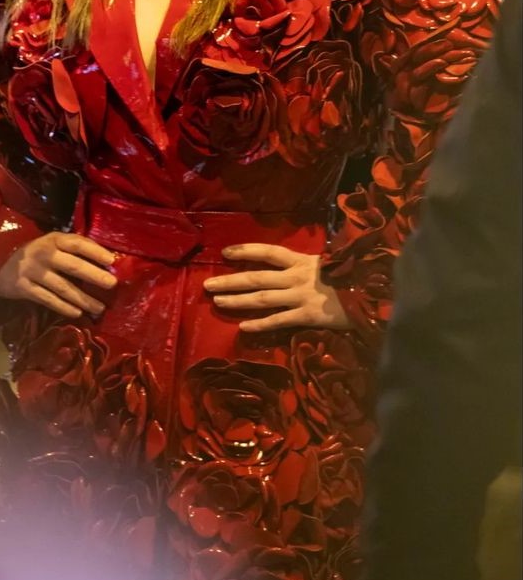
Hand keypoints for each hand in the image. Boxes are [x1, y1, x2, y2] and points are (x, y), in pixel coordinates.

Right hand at [0, 232, 116, 318]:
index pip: (77, 244)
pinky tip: (78, 313)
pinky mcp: (25, 289)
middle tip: (112, 284)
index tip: (112, 260)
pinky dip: (64, 308)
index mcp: (54, 240)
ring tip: (99, 308)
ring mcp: (33, 272)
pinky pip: (48, 300)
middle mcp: (44, 254)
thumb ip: (75, 248)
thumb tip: (106, 259)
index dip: (95, 251)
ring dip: (83, 299)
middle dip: (94, 275)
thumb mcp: (53, 244)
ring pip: (63, 287)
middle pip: (72, 266)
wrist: (1, 266)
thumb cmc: (38, 254)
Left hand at [204, 244, 349, 332]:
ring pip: (262, 299)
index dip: (245, 251)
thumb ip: (308, 266)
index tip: (225, 252)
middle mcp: (296, 277)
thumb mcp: (329, 263)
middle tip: (207, 284)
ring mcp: (300, 297)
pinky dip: (261, 324)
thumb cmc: (352, 276)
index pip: (268, 252)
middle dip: (230, 280)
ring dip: (237, 300)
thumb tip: (290, 265)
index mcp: (301, 261)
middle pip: (256, 277)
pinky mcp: (307, 316)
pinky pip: (279, 321)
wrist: (373, 293)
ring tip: (217, 301)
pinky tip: (243, 328)